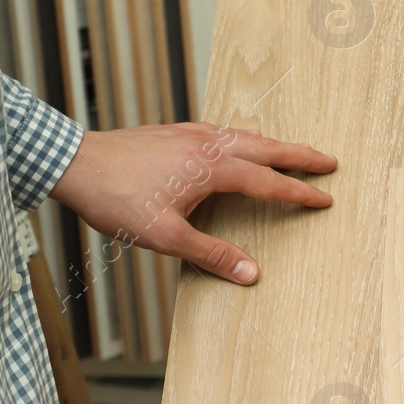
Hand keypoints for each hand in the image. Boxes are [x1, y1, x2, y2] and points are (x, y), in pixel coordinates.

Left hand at [48, 123, 336, 283]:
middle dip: (300, 155)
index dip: (299, 192)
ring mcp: (190, 134)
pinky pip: (221, 130)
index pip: (268, 182)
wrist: (74, 163)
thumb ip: (211, 254)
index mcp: (211, 168)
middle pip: (266, 147)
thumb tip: (250, 273)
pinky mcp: (174, 132)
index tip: (325, 198)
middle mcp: (207, 144)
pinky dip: (243, 136)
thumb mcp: (165, 237)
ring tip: (293, 150)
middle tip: (329, 160)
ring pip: (244, 135)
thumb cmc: (115, 199)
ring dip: (274, 143)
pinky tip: (237, 141)